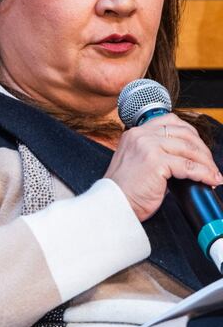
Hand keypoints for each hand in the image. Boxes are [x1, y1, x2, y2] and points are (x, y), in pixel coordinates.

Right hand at [104, 113, 222, 220]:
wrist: (113, 204)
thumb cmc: (125, 190)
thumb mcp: (138, 163)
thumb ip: (156, 153)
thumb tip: (186, 159)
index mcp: (134, 133)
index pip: (170, 121)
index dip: (190, 134)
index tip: (199, 149)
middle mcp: (140, 135)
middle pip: (184, 133)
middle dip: (203, 150)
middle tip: (210, 166)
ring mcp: (148, 146)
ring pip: (190, 149)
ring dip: (207, 163)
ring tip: (213, 175)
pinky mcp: (155, 161)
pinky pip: (189, 166)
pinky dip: (204, 174)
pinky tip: (209, 180)